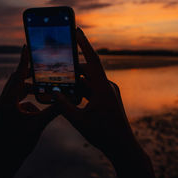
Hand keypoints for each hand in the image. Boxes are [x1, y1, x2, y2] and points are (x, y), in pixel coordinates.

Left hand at [0, 45, 58, 177]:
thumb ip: (53, 111)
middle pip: (15, 80)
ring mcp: (3, 107)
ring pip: (17, 91)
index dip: (23, 61)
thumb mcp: (38, 125)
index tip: (26, 47)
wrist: (5, 160)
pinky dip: (28, 101)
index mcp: (8, 102)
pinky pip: (17, 100)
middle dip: (29, 75)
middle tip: (42, 69)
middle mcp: (3, 101)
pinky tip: (37, 112)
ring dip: (30, 90)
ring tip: (43, 90)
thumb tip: (67, 99)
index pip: (17, 76)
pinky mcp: (5, 112)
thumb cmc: (19, 144)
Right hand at [55, 28, 157, 177]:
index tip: (76, 30)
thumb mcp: (79, 121)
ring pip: (89, 81)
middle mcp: (108, 87)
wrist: (124, 148)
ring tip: (59, 82)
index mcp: (103, 88)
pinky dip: (81, 90)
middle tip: (57, 63)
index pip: (92, 60)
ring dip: (76, 81)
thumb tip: (53, 93)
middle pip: (87, 70)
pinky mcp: (108, 99)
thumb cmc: (103, 135)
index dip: (84, 43)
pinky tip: (70, 95)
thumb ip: (64, 106)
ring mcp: (109, 93)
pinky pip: (92, 89)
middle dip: (72, 67)